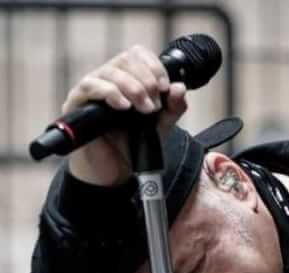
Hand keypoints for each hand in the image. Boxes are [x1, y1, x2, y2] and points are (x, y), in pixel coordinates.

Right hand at [64, 45, 188, 185]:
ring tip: (145, 110)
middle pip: (125, 59)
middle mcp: (108, 78)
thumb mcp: (161, 125)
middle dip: (147, 81)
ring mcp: (91, 89)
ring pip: (110, 71)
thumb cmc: (133, 144)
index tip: (166, 88)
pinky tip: (124, 106)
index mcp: (127, 78)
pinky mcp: (77, 103)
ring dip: (134, 88)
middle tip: (154, 106)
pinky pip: (90, 86)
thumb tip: (179, 87)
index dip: (154, 66)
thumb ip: (173, 107)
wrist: (115, 170)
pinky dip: (111, 93)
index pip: (137, 54)